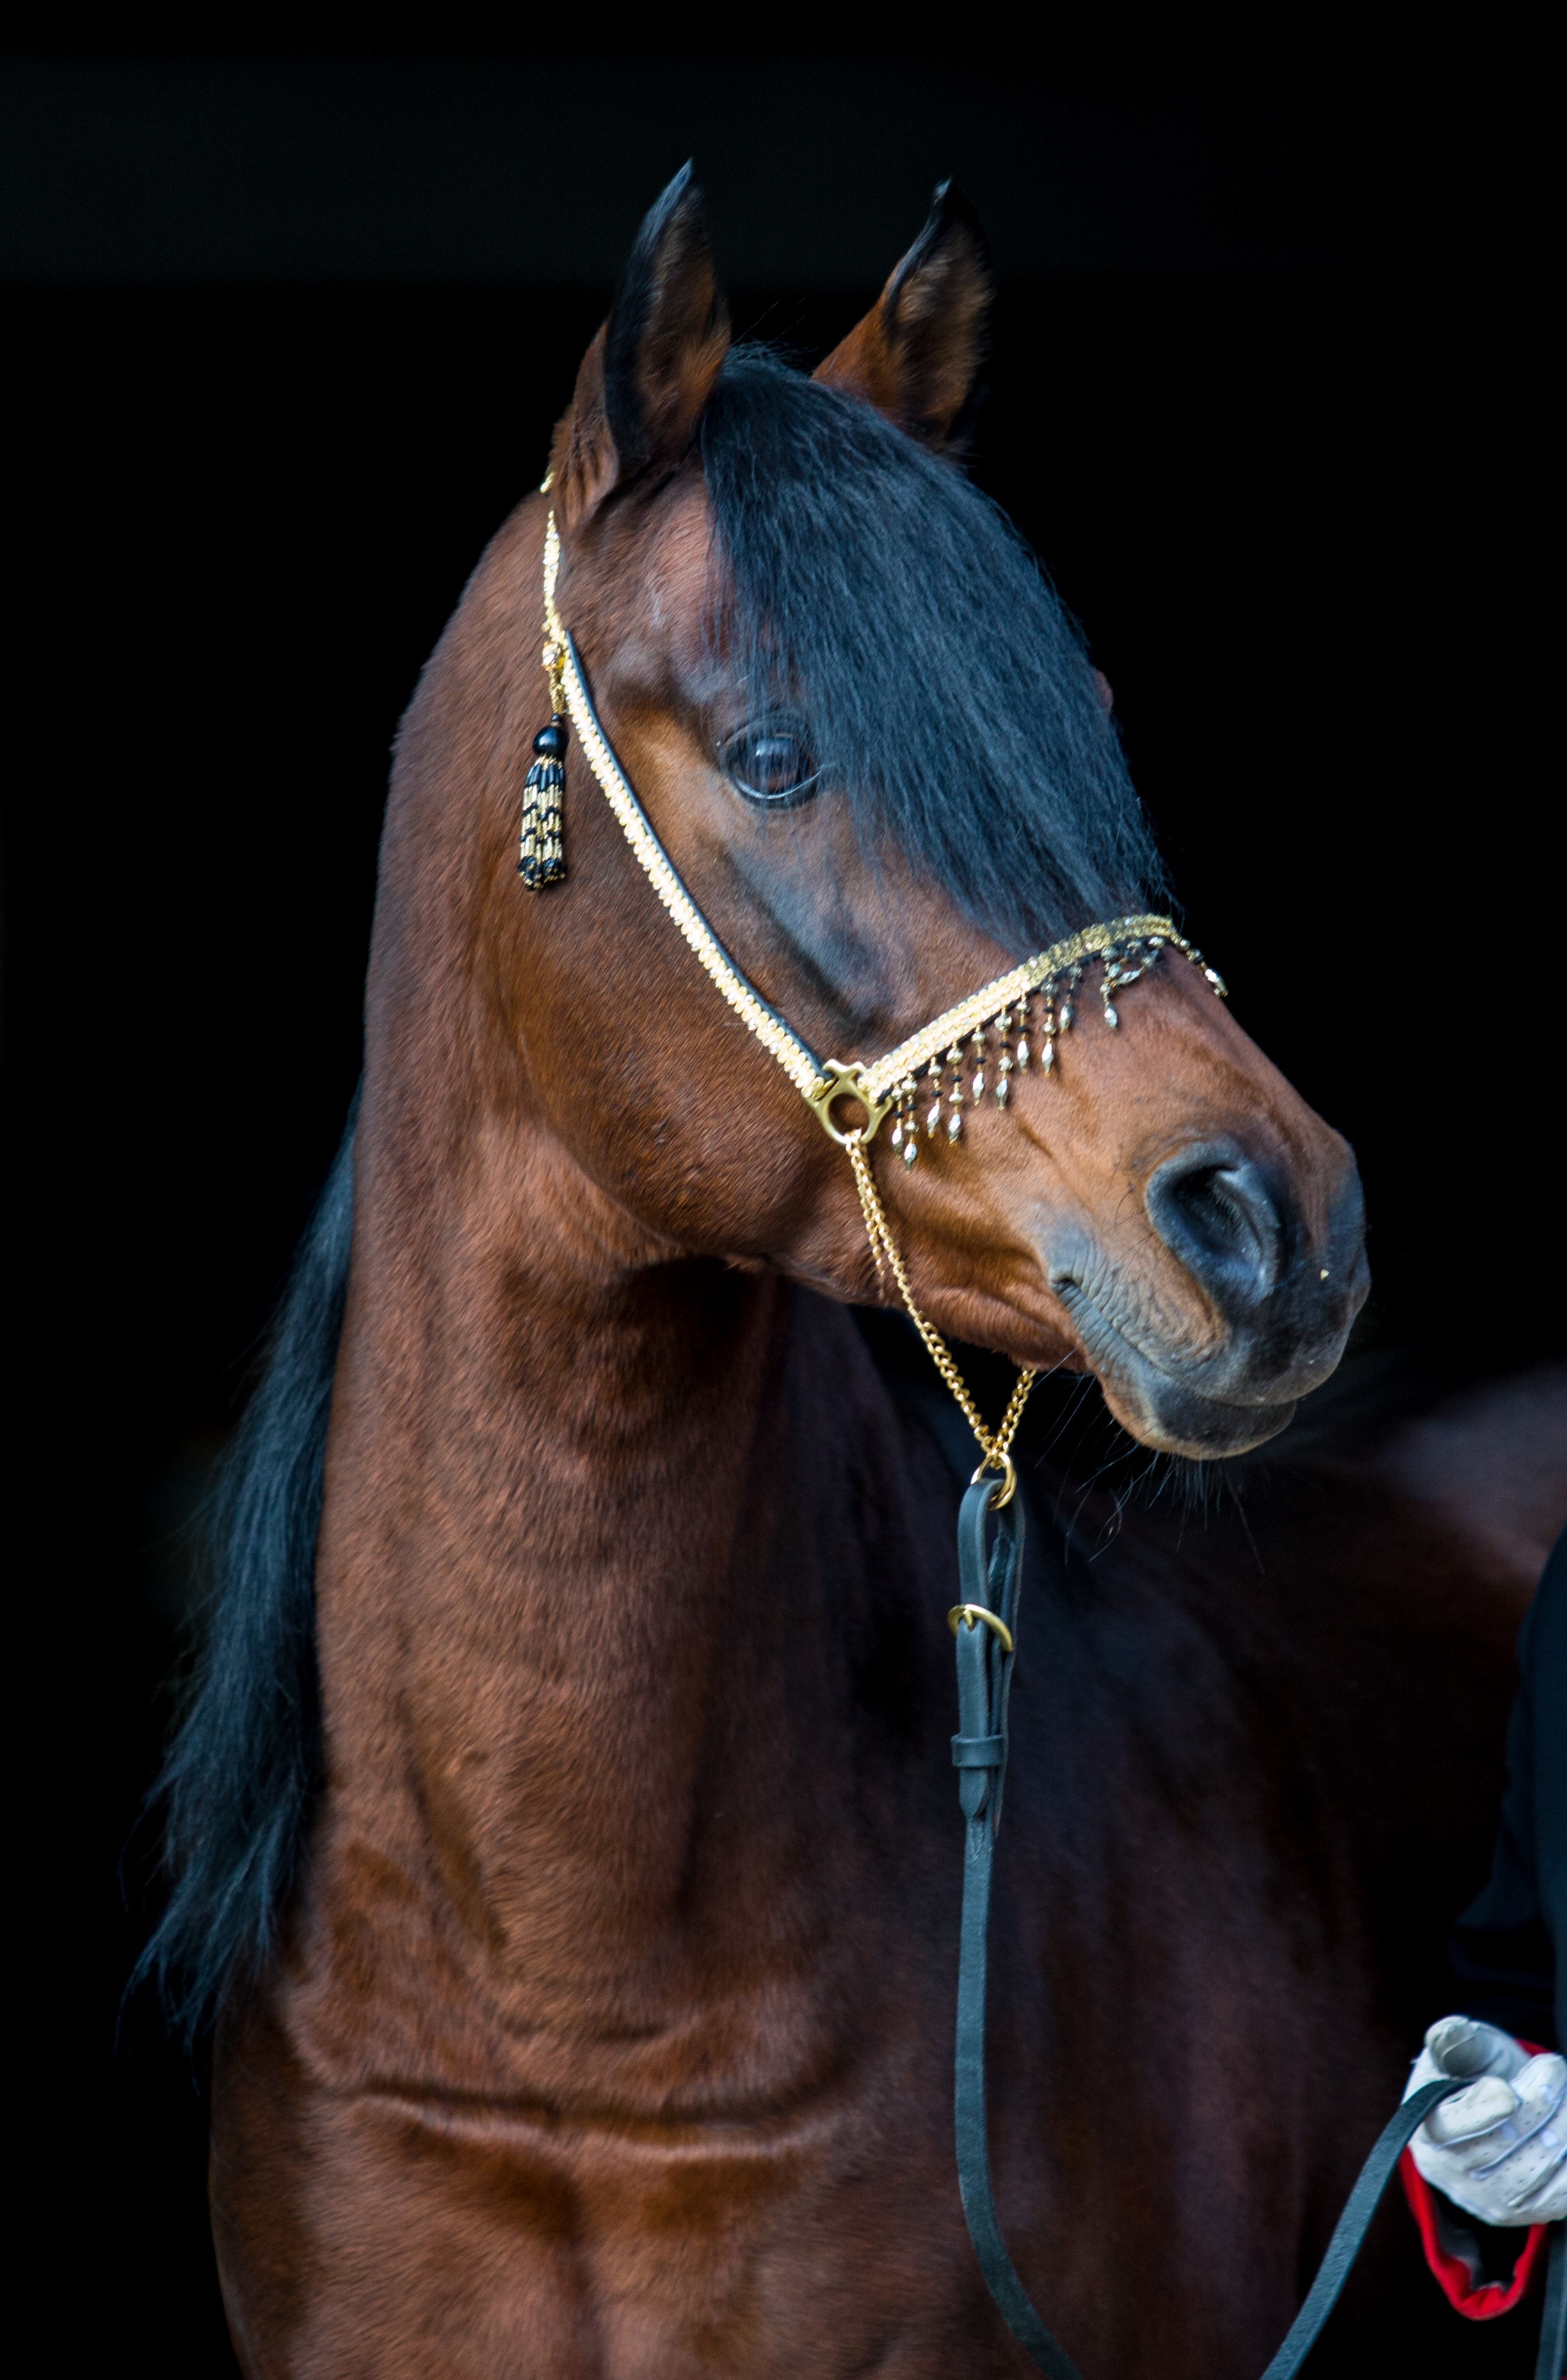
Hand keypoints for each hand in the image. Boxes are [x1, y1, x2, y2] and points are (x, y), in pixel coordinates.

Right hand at [1405, 2015, 1566, 2224]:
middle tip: (1554, 2067)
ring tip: (1564, 2089)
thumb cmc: (1473, 2073)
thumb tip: (1446, 2033)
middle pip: (1504, 2143)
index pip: (1452, 2126)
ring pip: (1538, 2166)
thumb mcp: (1462, 2050)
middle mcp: (1453, 2174)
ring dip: (1564, 2122)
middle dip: (1539, 2100)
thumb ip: (1455, 2040)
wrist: (1496, 2112)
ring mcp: (1490, 2200)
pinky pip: (1561, 2193)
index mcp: (1427, 2130)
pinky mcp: (1524, 2213)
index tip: (1510, 2092)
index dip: (1483, 2111)